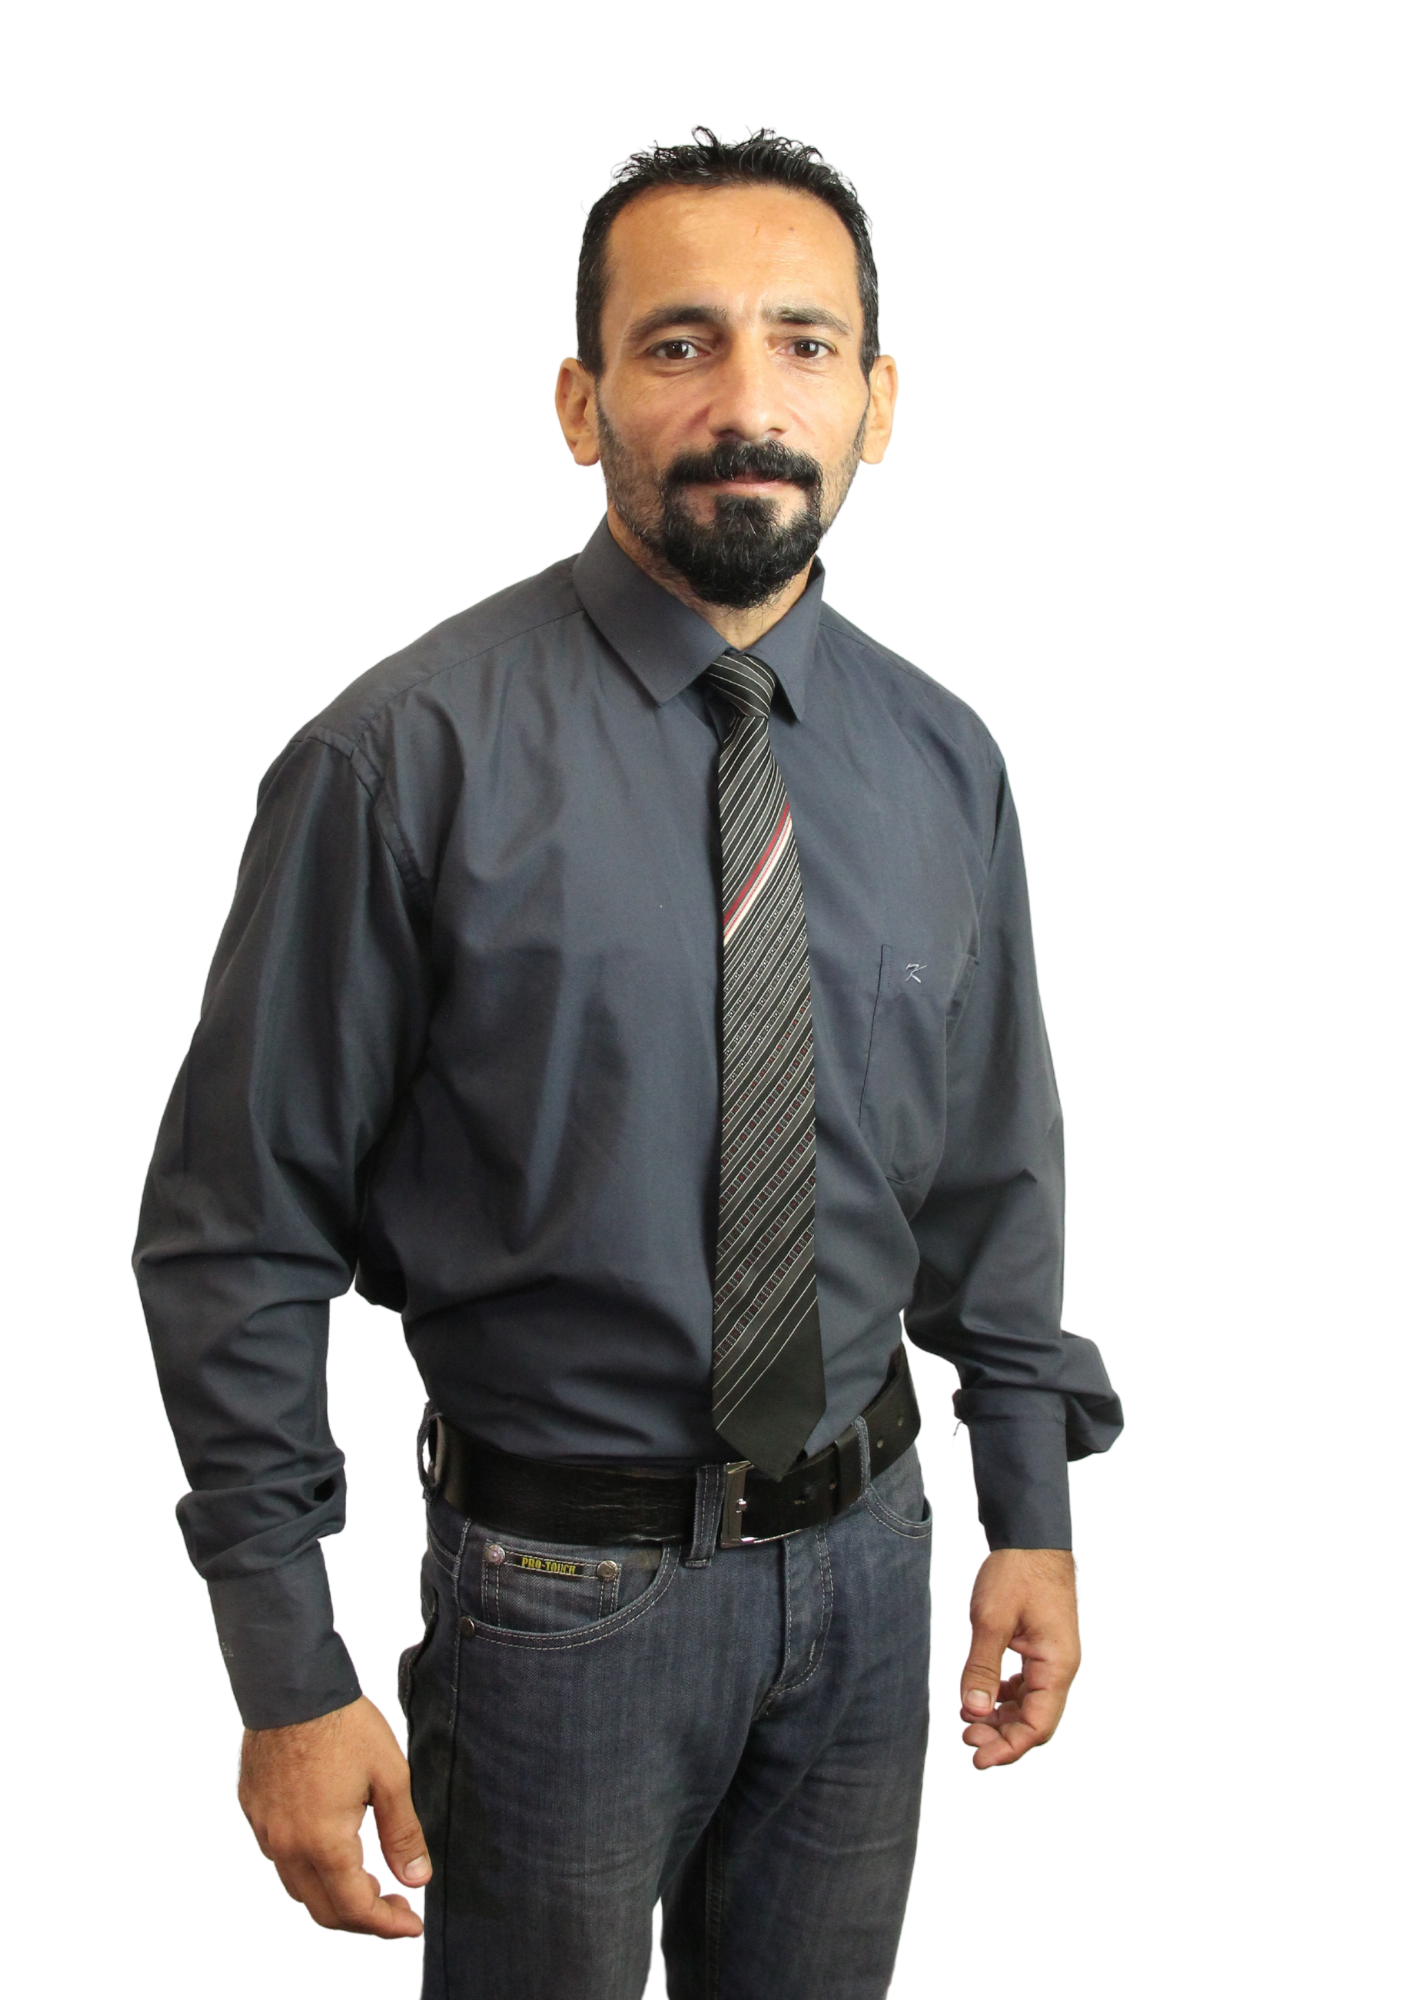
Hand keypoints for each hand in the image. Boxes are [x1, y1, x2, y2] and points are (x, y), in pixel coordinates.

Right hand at [238, 1694, 428, 1936]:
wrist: (292, 1685)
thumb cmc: (344, 1725)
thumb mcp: (390, 1776)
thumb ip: (403, 1833)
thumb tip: (416, 1880)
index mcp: (323, 1842)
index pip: (355, 1908)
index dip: (387, 1925)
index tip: (412, 1925)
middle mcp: (286, 1846)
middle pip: (323, 1909)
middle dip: (363, 1917)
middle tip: (397, 1905)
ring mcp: (265, 1829)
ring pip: (298, 1887)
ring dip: (333, 1895)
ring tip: (368, 1878)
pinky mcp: (253, 1810)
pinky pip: (279, 1857)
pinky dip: (308, 1867)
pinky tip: (331, 1845)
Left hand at [959, 1549, 1079, 1768]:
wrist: (1032, 1537)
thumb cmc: (1017, 1573)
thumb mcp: (991, 1620)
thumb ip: (982, 1668)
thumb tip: (974, 1712)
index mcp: (1056, 1665)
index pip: (1038, 1725)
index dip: (1008, 1748)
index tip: (977, 1758)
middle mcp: (1060, 1667)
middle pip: (1036, 1720)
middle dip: (1001, 1736)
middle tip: (965, 1739)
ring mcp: (1053, 1658)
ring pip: (1031, 1704)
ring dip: (1002, 1718)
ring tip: (969, 1721)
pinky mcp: (1042, 1647)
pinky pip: (1028, 1685)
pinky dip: (1005, 1697)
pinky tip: (983, 1696)